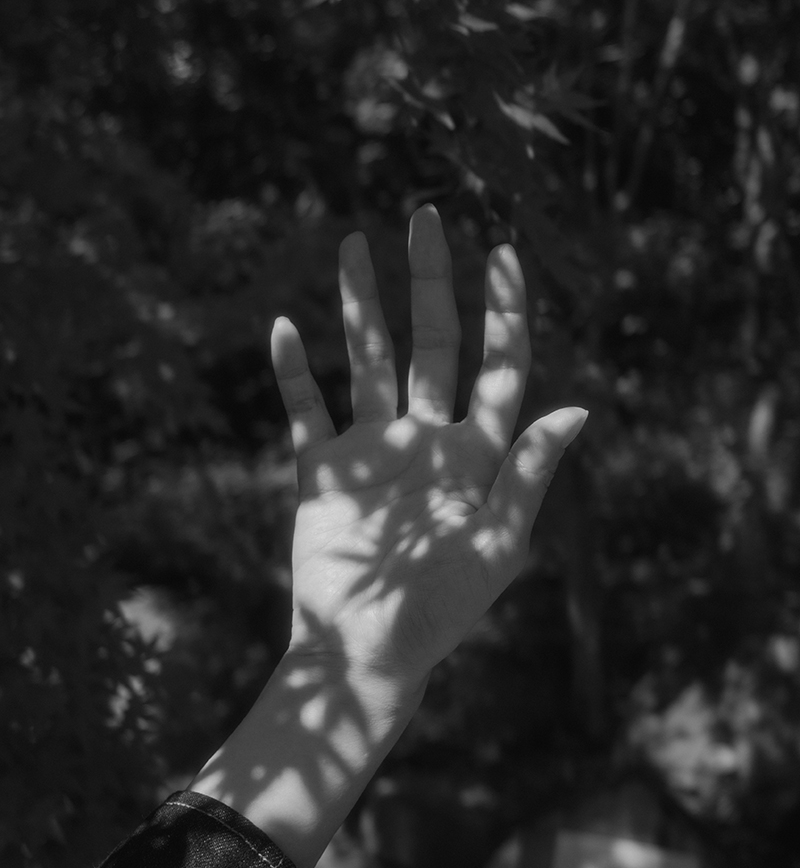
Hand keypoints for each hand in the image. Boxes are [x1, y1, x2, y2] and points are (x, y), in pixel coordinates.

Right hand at [270, 205, 586, 690]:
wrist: (363, 650)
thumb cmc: (440, 610)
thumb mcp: (497, 544)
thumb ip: (529, 473)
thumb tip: (578, 408)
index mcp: (476, 453)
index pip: (498, 364)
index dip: (504, 308)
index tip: (502, 252)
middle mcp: (426, 438)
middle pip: (433, 344)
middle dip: (432, 282)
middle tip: (427, 217)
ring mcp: (371, 449)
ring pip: (366, 358)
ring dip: (360, 303)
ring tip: (353, 244)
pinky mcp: (320, 469)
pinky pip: (303, 408)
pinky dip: (291, 370)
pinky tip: (284, 327)